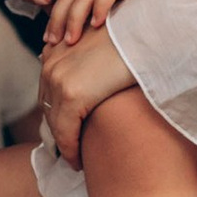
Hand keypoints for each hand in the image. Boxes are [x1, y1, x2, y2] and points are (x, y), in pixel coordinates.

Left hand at [39, 25, 139, 163]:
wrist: (149, 35)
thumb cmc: (134, 42)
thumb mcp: (102, 48)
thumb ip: (88, 61)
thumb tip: (89, 81)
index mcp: (56, 52)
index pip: (48, 94)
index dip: (56, 115)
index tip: (66, 132)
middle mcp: (52, 65)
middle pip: (48, 110)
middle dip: (58, 131)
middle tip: (70, 150)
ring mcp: (59, 80)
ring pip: (55, 125)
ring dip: (64, 145)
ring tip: (75, 159)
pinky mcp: (72, 95)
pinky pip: (66, 133)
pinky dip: (70, 151)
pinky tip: (79, 161)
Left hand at [40, 0, 196, 46]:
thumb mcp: (136, 8)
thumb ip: (120, 21)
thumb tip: (103, 51)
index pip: (70, 0)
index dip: (57, 20)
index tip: (49, 45)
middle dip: (59, 21)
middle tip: (52, 46)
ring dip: (75, 17)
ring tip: (70, 40)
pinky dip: (100, 5)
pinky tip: (96, 23)